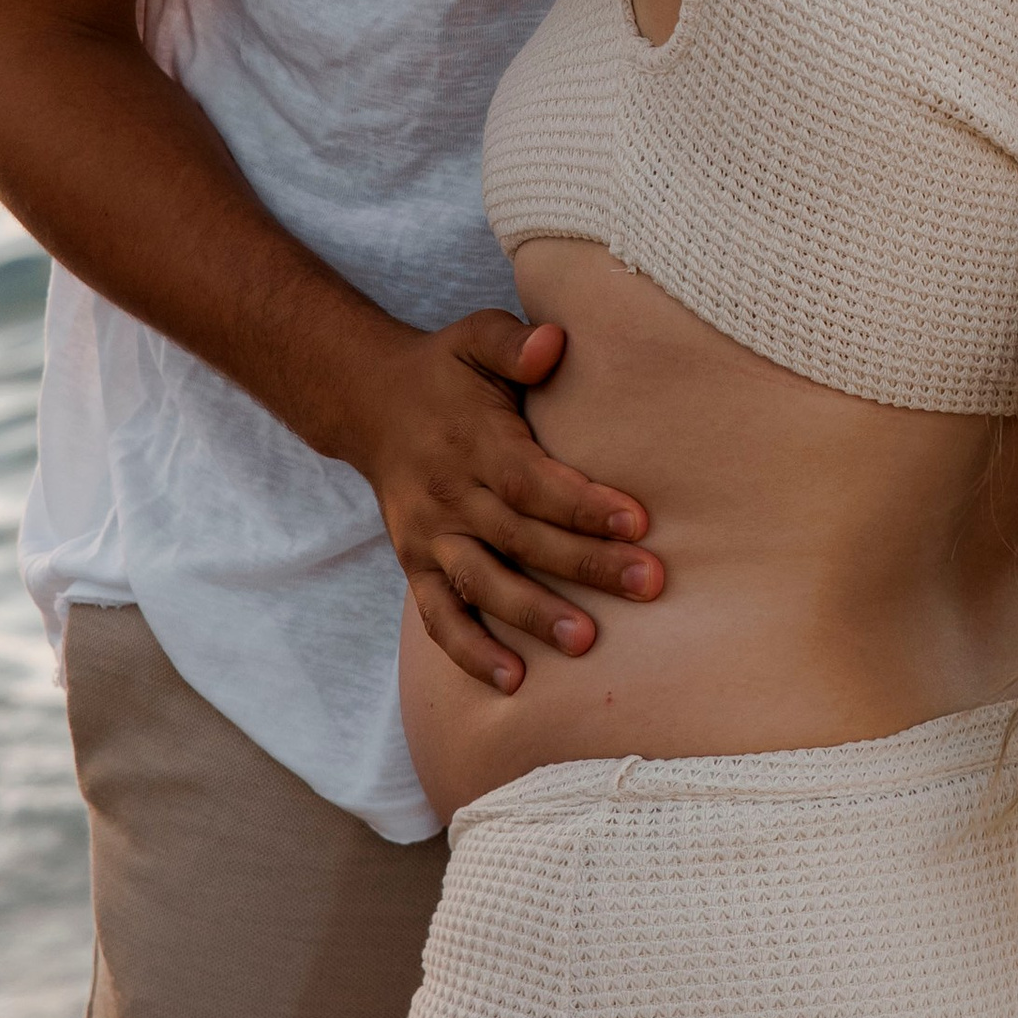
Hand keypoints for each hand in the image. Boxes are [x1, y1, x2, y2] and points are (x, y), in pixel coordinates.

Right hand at [337, 308, 661, 694]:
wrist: (368, 402)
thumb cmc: (446, 370)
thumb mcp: (475, 338)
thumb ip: (514, 343)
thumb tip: (554, 342)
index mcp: (475, 443)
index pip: (534, 481)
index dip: (584, 504)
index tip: (639, 522)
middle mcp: (450, 495)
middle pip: (522, 538)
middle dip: (585, 564)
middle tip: (648, 585)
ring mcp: (431, 537)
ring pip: (483, 583)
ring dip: (533, 614)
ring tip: (585, 642)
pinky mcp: (415, 566)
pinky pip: (440, 617)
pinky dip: (470, 652)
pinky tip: (513, 680)